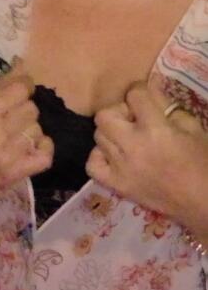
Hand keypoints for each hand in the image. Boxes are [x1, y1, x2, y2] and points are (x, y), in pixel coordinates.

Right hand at [0, 62, 53, 196]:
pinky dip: (44, 146)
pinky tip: (32, 142)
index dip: (23, 85)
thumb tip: (22, 65)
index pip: (21, 89)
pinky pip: (45, 157)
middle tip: (10, 112)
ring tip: (13, 130)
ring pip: (37, 130)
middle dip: (22, 106)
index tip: (18, 88)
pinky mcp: (13, 175)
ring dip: (27, 127)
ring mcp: (7, 157)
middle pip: (31, 109)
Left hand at [86, 82, 205, 222]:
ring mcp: (121, 167)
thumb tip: (149, 88)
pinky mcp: (118, 185)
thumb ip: (166, 105)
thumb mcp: (191, 126)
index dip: (140, 92)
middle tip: (135, 120)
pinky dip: (100, 157)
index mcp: (155, 129)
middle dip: (119, 112)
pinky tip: (115, 156)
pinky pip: (92, 164)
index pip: (133, 94)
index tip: (147, 100)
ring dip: (112, 133)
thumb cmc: (202, 162)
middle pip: (104, 114)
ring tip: (128, 139)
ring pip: (98, 136)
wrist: (203, 201)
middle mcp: (133, 146)